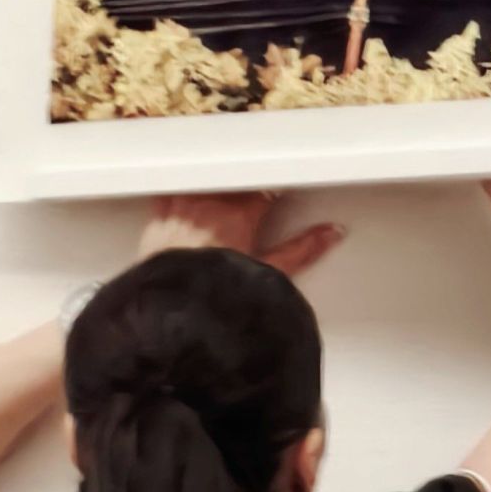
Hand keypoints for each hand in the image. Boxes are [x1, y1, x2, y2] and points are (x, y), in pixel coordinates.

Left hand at [137, 192, 345, 276]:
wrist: (178, 309)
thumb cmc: (221, 293)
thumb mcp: (270, 272)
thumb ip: (303, 249)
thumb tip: (331, 233)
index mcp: (239, 215)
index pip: (264, 190)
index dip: (274, 190)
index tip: (278, 192)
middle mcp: (210, 206)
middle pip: (233, 182)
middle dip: (245, 186)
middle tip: (253, 193)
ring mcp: (182, 208)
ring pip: (205, 182)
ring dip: (216, 185)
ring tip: (223, 194)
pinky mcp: (159, 216)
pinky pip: (171, 190)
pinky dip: (182, 189)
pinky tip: (187, 192)